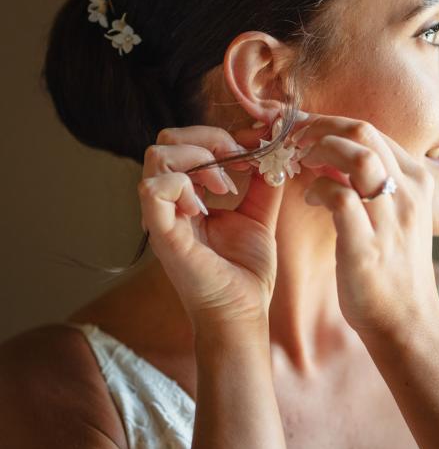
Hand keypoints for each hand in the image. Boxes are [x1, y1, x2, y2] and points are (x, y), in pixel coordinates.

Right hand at [137, 124, 283, 330]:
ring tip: (227, 186)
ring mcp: (163, 216)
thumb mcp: (260, 215)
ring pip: (158, 155)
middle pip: (167, 141)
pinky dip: (183, 186)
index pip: (185, 143)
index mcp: (188, 195)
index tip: (254, 149)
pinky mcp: (163, 234)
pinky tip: (206, 207)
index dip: (218, 136)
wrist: (242, 311)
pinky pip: (153, 190)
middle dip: (208, 139)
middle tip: (238, 162)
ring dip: (199, 159)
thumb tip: (274, 151)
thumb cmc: (245, 272)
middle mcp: (169, 202)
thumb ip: (264, 183)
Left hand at [293, 114, 438, 335]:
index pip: (372, 131)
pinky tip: (310, 197)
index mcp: (416, 181)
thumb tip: (334, 158)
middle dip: (319, 126)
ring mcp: (390, 219)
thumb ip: (373, 185)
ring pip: (356, 155)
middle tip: (293, 138)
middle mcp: (408, 193)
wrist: (407, 321)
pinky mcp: (367, 246)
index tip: (304, 128)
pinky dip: (319, 188)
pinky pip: (340, 197)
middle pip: (363, 131)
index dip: (331, 123)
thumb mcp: (396, 216)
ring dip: (319, 149)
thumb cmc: (394, 269)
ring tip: (300, 160)